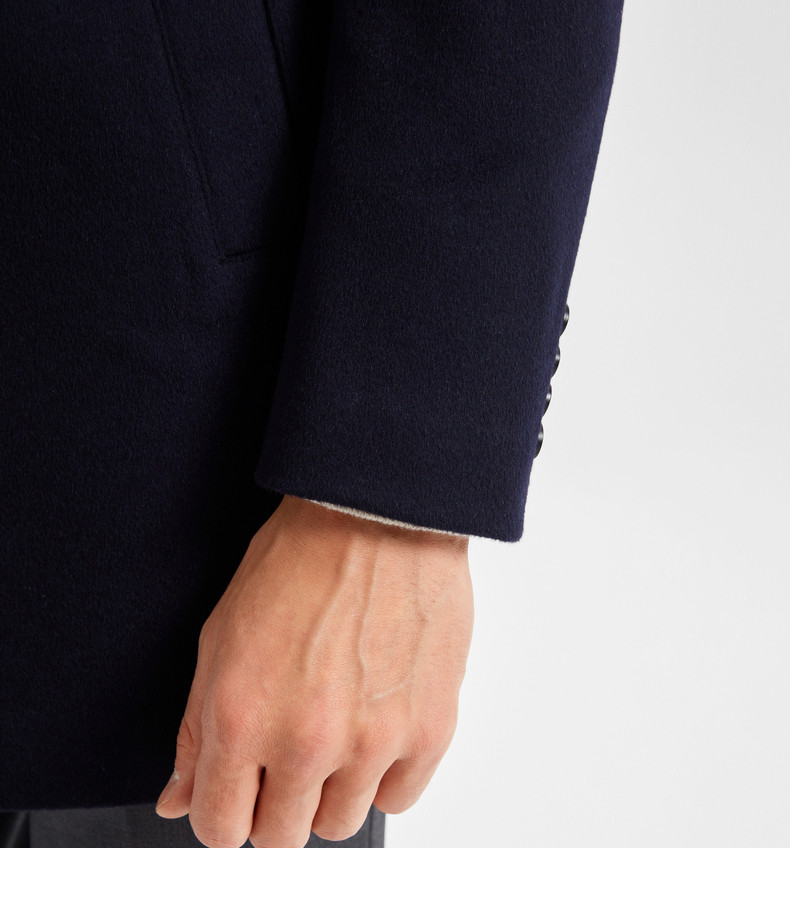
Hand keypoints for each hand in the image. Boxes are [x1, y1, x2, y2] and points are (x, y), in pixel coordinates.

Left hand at [154, 494, 473, 846]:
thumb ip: (196, 730)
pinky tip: (372, 729)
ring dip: (329, 790)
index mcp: (242, 718)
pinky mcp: (429, 728)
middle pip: (280, 837)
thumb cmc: (301, 558)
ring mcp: (372, 741)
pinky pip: (398, 797)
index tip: (236, 793)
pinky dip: (382, 775)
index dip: (222, 812)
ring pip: (338, 824)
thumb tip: (181, 795)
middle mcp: (305, 741)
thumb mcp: (221, 636)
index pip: (218, 827)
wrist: (377, 515)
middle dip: (273, 804)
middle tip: (285, 755)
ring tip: (334, 731)